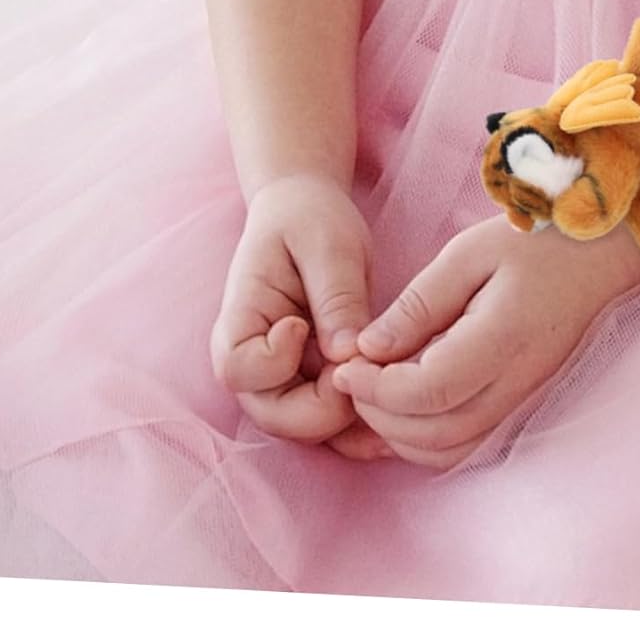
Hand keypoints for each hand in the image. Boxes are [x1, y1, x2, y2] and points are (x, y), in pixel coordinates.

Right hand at [210, 171, 372, 447]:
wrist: (308, 212)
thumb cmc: (310, 219)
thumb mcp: (329, 244)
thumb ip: (336, 298)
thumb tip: (347, 355)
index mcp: (240, 319)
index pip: (238, 370)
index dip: (275, 361)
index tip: (303, 325)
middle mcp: (254, 361)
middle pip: (274, 416)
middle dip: (326, 408)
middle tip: (369, 369)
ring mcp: (283, 378)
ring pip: (308, 427)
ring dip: (350, 421)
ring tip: (399, 399)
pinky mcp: (314, 382)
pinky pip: (333, 417)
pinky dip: (363, 421)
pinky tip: (400, 408)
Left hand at [328, 212, 639, 468]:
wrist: (604, 254)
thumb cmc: (537, 242)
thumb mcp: (470, 253)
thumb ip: (419, 303)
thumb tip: (368, 348)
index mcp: (503, 340)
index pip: (428, 392)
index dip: (376, 389)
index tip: (346, 363)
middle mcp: (517, 384)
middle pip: (433, 435)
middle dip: (378, 416)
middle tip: (350, 377)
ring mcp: (524, 402)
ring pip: (449, 451)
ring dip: (399, 435)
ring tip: (371, 391)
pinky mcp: (523, 406)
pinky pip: (468, 445)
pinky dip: (426, 440)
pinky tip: (403, 407)